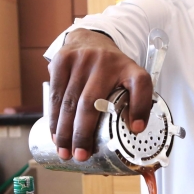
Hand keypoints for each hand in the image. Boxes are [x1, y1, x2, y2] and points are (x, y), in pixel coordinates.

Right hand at [48, 29, 153, 161]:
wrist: (89, 39)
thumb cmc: (111, 68)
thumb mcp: (130, 78)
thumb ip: (137, 101)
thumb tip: (136, 130)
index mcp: (128, 68)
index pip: (140, 84)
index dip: (140, 106)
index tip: (137, 129)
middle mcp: (105, 61)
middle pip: (91, 102)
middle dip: (83, 133)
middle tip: (81, 155)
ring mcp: (81, 59)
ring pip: (69, 101)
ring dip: (65, 130)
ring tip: (64, 151)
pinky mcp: (62, 60)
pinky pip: (55, 94)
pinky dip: (53, 118)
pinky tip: (55, 134)